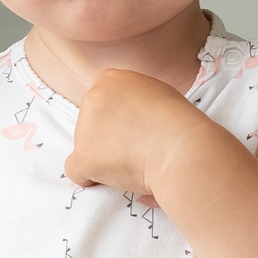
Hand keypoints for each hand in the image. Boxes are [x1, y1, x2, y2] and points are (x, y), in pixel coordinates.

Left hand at [63, 68, 218, 196]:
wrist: (181, 148)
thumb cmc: (180, 123)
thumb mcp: (156, 93)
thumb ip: (133, 102)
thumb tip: (127, 122)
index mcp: (110, 79)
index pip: (100, 101)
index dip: (114, 119)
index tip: (132, 130)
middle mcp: (92, 98)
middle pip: (89, 123)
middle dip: (106, 138)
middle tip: (134, 149)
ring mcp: (84, 128)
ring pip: (84, 148)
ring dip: (103, 158)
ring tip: (133, 163)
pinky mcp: (83, 157)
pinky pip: (75, 171)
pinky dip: (91, 178)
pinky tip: (114, 178)